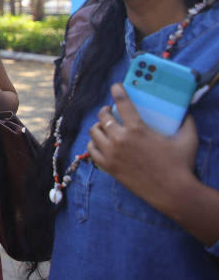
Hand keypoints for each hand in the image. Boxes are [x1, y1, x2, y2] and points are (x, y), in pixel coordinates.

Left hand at [87, 83, 198, 208]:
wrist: (173, 192)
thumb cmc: (181, 165)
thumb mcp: (188, 139)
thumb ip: (187, 123)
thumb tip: (186, 112)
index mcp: (137, 129)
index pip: (122, 103)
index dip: (117, 91)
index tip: (115, 87)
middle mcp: (120, 139)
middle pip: (102, 116)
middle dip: (105, 110)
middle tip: (109, 111)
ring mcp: (112, 153)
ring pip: (94, 132)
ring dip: (98, 126)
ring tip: (104, 127)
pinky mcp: (109, 167)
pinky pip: (91, 150)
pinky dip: (93, 144)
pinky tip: (99, 143)